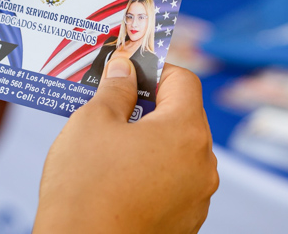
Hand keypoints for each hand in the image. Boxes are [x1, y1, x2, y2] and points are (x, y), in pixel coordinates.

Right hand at [35, 59, 218, 233]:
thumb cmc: (85, 188)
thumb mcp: (94, 121)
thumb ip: (116, 88)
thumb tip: (124, 70)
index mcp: (186, 131)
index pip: (184, 79)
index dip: (156, 68)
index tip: (130, 71)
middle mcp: (202, 164)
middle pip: (184, 113)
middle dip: (151, 102)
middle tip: (117, 101)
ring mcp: (197, 196)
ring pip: (179, 147)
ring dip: (153, 135)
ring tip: (116, 139)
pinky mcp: (185, 221)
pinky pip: (175, 178)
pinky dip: (155, 166)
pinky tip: (122, 172)